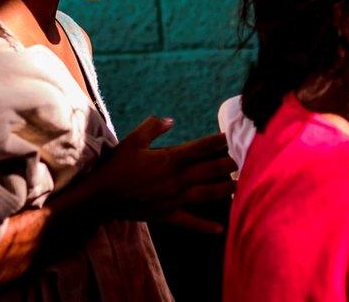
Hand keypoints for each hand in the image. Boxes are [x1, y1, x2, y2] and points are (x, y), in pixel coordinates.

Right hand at [89, 116, 236, 232]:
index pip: (201, 148)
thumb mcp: (132, 140)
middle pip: (210, 170)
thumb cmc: (116, 166)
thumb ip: (153, 127)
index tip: (233, 136)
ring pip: (207, 194)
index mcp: (170, 159)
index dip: (219, 141)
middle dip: (230, 164)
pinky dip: (205, 226)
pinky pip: (190, 222)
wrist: (101, 197)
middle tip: (247, 158)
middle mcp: (177, 179)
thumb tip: (171, 120)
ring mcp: (174, 199)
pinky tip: (219, 228)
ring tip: (242, 185)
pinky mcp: (167, 214)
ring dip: (226, 190)